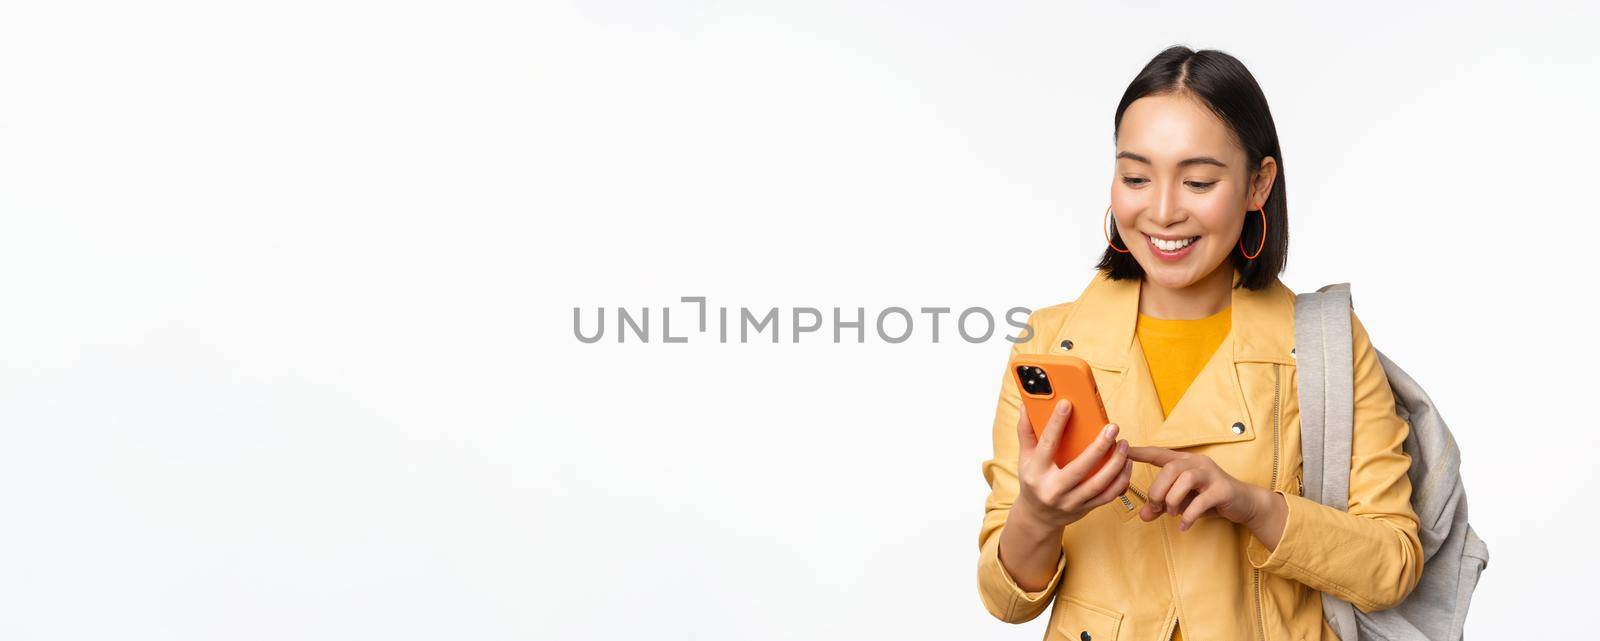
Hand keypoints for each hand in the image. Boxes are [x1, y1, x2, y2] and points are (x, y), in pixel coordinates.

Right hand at [1012, 399, 1133, 530]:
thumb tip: (1025, 406)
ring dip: (1115, 463)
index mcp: (1036, 473)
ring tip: (1124, 444)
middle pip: (1079, 468)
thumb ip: (1026, 432)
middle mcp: (1053, 489)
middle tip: (1112, 428)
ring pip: (1098, 483)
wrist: (1038, 517)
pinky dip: (1121, 480)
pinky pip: (1108, 495)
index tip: (1067, 404)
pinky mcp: (1085, 508)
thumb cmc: (1033, 481)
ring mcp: (1070, 502)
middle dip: (1099, 447)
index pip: (1046, 445)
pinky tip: (1127, 464)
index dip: (1056, 424)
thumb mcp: (1025, 458)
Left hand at [1123, 446, 1271, 531]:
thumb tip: (1142, 516)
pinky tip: (1183, 526)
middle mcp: (1197, 463)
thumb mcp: (1181, 502)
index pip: (1159, 453)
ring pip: (1185, 480)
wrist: (1243, 503)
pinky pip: (1200, 501)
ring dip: (1173, 500)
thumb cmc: (1207, 499)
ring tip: (1172, 513)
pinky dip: (1188, 516)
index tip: (1123, 449)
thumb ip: (1161, 507)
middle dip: (1158, 491)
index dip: (1141, 452)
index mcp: (1184, 461)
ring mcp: (1211, 474)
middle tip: (1156, 507)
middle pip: (1169, 470)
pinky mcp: (1222, 489)